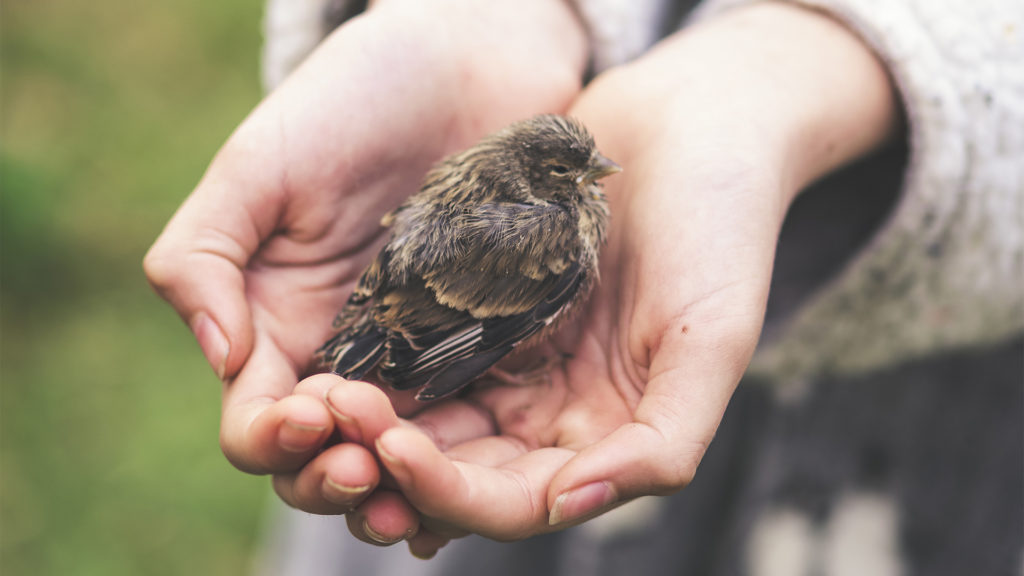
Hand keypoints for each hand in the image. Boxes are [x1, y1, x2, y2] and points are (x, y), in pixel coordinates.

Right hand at [143, 0, 585, 512]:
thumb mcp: (260, 164)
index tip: (312, 413)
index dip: (273, 436)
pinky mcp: (486, 340)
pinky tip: (480, 471)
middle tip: (368, 468)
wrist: (469, 59)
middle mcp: (345, 352)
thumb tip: (220, 359)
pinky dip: (466, 457)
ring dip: (401, 488)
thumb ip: (205, 254)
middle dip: (335, 477)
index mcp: (278, 323)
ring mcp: (419, 352)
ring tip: (422, 494)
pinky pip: (473, 418)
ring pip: (400, 457)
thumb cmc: (356, 98)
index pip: (257, 418)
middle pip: (326, 456)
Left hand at [333, 2, 898, 556]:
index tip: (396, 449)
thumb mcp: (714, 340)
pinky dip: (378, 362)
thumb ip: (662, 442)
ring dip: (372, 420)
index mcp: (604, 439)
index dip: (452, 493)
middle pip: (455, 471)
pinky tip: (337, 353)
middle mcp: (549, 414)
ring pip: (425, 418)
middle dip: (392, 459)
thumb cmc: (719, 228)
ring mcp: (510, 362)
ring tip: (321, 393)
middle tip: (335, 418)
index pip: (515, 502)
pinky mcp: (477, 308)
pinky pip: (416, 350)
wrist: (692, 125)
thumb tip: (567, 505)